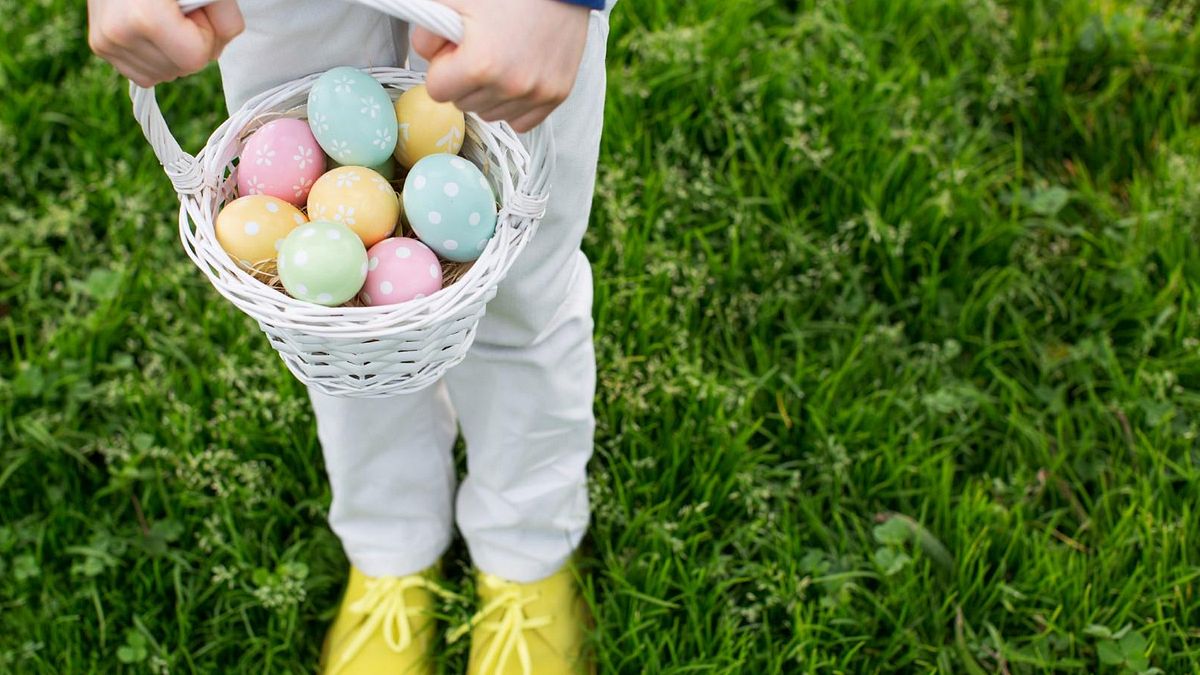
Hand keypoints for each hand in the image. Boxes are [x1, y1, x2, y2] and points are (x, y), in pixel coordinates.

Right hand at [87, 0, 244, 87]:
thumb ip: (225, 17)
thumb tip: (216, 49)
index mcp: (144, 18)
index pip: (195, 58)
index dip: (205, 34)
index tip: (194, 9)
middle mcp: (118, 34)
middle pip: (182, 70)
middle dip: (191, 43)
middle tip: (178, 9)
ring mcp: (105, 43)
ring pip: (165, 75)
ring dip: (174, 51)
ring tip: (163, 14)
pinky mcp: (101, 46)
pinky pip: (145, 73)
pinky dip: (158, 56)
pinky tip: (153, 29)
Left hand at [411, 0, 590, 131]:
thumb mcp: (453, 0)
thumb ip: (426, 33)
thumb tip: (427, 56)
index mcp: (481, 64)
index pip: (437, 90)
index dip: (442, 67)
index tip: (456, 48)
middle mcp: (511, 86)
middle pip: (462, 104)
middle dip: (464, 79)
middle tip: (480, 46)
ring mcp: (537, 94)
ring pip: (489, 114)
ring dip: (488, 92)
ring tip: (501, 56)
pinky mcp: (556, 95)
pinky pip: (520, 120)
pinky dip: (514, 103)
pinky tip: (517, 74)